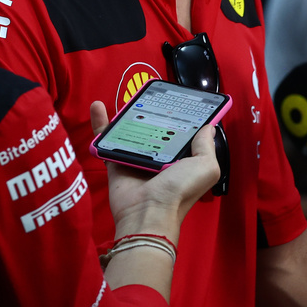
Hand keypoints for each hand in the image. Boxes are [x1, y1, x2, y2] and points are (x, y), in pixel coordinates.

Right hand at [89, 101, 220, 240]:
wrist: (147, 213)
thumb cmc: (179, 191)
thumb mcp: (205, 167)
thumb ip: (207, 146)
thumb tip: (209, 127)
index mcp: (182, 159)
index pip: (182, 133)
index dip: (182, 116)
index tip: (180, 99)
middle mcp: (159, 157)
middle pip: (156, 128)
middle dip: (154, 112)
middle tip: (152, 93)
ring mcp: (136, 158)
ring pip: (131, 130)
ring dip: (127, 113)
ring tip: (128, 94)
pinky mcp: (116, 161)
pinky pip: (107, 139)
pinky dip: (101, 124)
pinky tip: (98, 106)